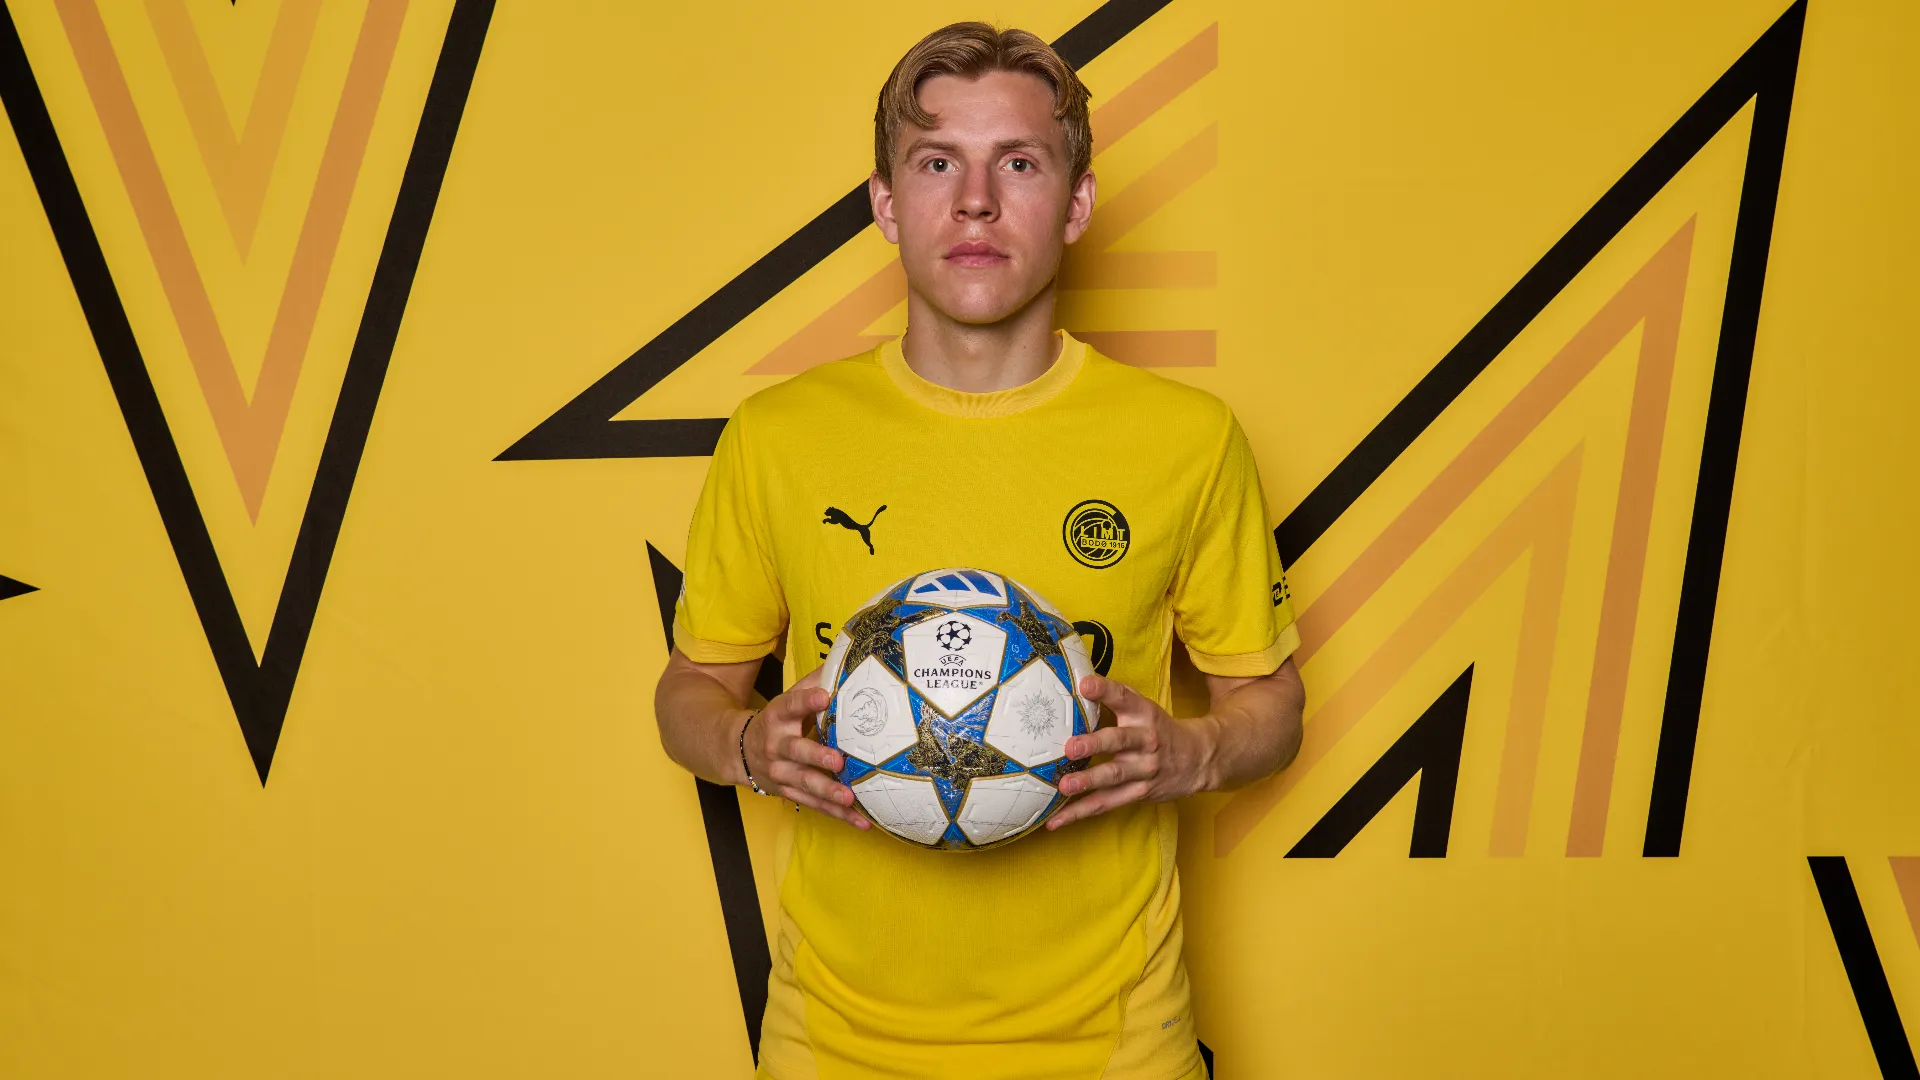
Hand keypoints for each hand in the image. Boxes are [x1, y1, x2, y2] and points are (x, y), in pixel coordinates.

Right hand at [743, 670, 868, 828]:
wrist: (738, 750)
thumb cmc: (777, 721)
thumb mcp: (788, 700)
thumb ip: (813, 684)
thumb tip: (846, 661)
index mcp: (777, 717)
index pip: (790, 706)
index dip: (805, 701)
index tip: (822, 696)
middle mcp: (776, 746)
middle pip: (796, 752)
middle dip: (816, 758)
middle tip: (837, 761)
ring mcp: (781, 773)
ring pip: (805, 784)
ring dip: (828, 793)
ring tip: (849, 798)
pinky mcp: (788, 793)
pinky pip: (814, 805)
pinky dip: (838, 815)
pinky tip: (861, 821)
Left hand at [1046, 674, 1213, 829]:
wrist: (1198, 759)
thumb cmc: (1158, 729)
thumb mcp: (1145, 708)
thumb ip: (1116, 697)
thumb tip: (1077, 681)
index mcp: (1145, 714)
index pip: (1125, 698)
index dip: (1106, 690)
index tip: (1085, 684)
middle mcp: (1146, 741)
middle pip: (1120, 741)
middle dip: (1095, 744)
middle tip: (1070, 747)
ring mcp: (1144, 770)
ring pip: (1114, 776)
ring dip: (1089, 782)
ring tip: (1064, 786)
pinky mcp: (1139, 793)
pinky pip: (1107, 803)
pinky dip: (1081, 812)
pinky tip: (1056, 820)